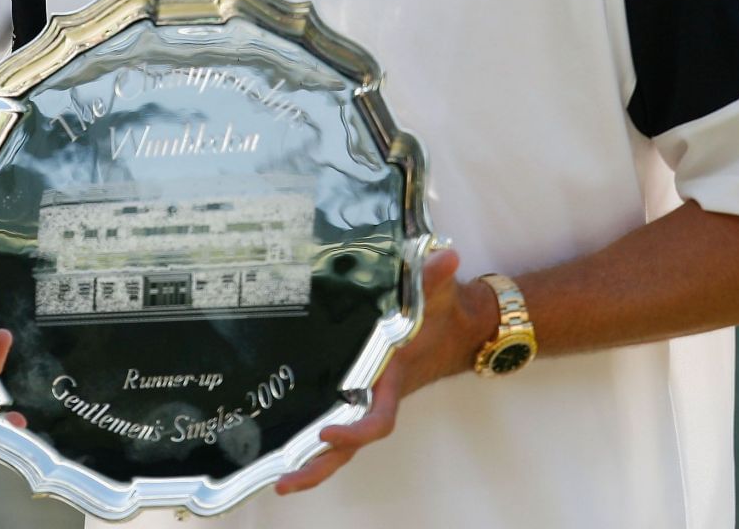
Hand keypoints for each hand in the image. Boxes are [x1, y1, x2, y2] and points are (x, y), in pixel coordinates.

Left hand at [275, 245, 482, 493]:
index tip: (328, 431)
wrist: (460, 324)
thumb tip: (447, 256)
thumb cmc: (443, 310)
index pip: (377, 419)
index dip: (355, 431)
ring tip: (278, 479)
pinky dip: (316, 440)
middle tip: (284, 482)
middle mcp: (379, 396)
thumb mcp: (438, 290)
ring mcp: (369, 397)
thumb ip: (436, 275)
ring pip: (342, 442)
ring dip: (313, 460)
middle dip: (320, 465)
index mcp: (393, 380)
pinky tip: (288, 448)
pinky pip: (339, 422)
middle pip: (351, 446)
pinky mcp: (360, 390)